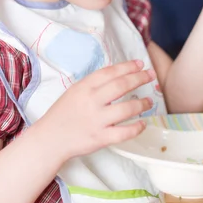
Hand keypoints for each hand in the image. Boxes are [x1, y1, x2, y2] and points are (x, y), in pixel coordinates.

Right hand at [40, 60, 154, 160]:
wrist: (50, 138)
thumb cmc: (63, 113)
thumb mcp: (75, 91)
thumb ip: (94, 84)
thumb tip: (118, 76)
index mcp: (85, 86)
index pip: (110, 72)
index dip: (128, 67)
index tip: (140, 64)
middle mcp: (92, 101)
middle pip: (121, 86)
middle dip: (139, 79)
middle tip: (151, 76)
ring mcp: (97, 120)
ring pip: (126, 109)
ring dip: (142, 103)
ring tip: (149, 101)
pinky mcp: (100, 138)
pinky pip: (124, 133)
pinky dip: (137, 128)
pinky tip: (143, 123)